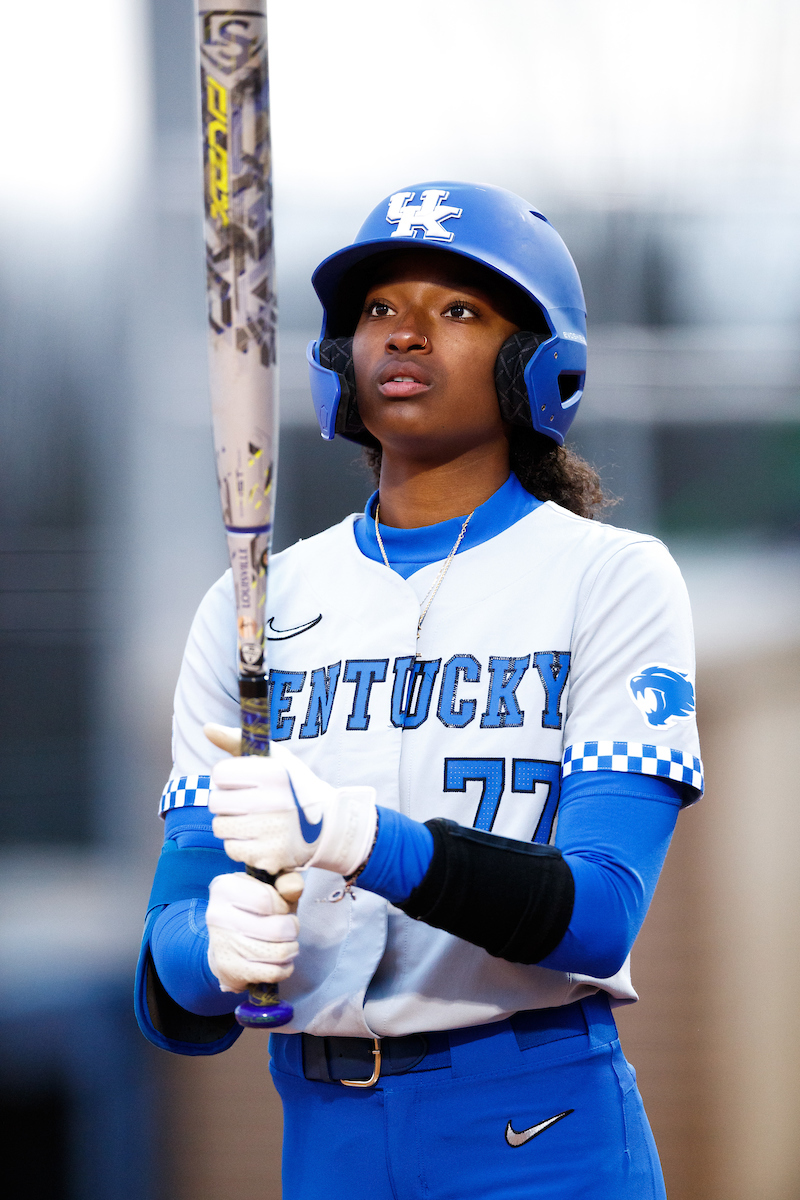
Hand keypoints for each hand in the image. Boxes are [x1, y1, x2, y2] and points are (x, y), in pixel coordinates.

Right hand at [206, 872, 298, 991]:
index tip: (281, 908)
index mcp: (225, 888)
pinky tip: (281, 961)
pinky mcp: (229, 970)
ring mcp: (222, 944)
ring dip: (291, 949)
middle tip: (289, 928)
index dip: (283, 906)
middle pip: (277, 929)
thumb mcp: (268, 887)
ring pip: (278, 952)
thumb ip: (286, 881)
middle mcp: (218, 915)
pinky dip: (285, 968)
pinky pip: (273, 973)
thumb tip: (295, 889)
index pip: (267, 899)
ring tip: (287, 944)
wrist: (224, 940)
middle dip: (292, 929)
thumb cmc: (252, 908)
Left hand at [208, 739, 377, 878]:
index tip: (242, 781)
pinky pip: (232, 849)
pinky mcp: (269, 857)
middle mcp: (273, 802)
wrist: (328, 824)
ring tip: (252, 819)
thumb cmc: (294, 786)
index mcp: (274, 773)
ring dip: (230, 823)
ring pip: (220, 827)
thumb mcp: (275, 758)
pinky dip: (240, 845)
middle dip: (226, 801)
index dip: (227, 777)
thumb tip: (207, 728)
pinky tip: (258, 837)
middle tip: (246, 801)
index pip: (219, 773)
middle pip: (215, 801)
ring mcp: (271, 832)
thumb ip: (238, 741)